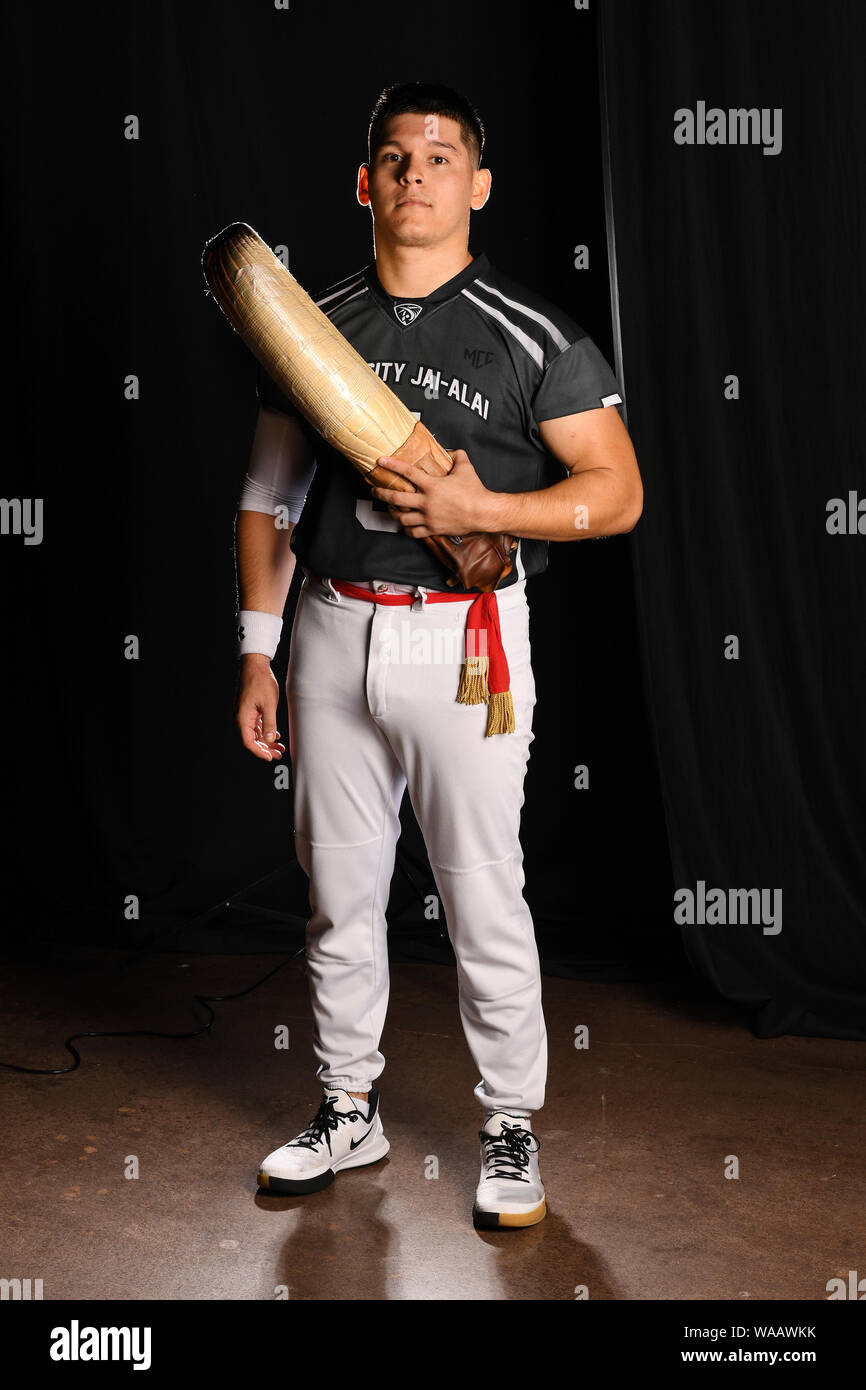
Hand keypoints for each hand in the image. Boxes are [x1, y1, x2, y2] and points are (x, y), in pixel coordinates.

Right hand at [235, 656, 285, 760]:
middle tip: (278, 754)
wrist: (255, 665)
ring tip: (279, 747)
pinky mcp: (250, 710)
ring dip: (267, 741)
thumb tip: (269, 739)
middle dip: (265, 749)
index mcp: (243, 718)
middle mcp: (242, 718)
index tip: (269, 758)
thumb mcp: (269, 705)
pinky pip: (256, 726)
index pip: (248, 742)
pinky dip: (266, 732)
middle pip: (252, 740)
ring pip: (255, 734)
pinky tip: (275, 735)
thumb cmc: (260, 682)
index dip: (259, 752)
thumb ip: (269, 724)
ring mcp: (246, 714)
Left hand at [371, 448, 494, 536]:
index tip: (381, 461)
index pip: (407, 473)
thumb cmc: (475, 491)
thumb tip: (452, 452)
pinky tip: (404, 526)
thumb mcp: (466, 468)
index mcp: (432, 485)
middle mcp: (426, 502)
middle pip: (396, 498)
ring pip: (402, 518)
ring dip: (393, 513)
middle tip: (374, 491)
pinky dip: (407, 530)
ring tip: (390, 509)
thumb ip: (457, 457)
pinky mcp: (433, 529)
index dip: (392, 465)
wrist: (483, 513)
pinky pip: (414, 532)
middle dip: (381, 494)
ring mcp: (428, 517)